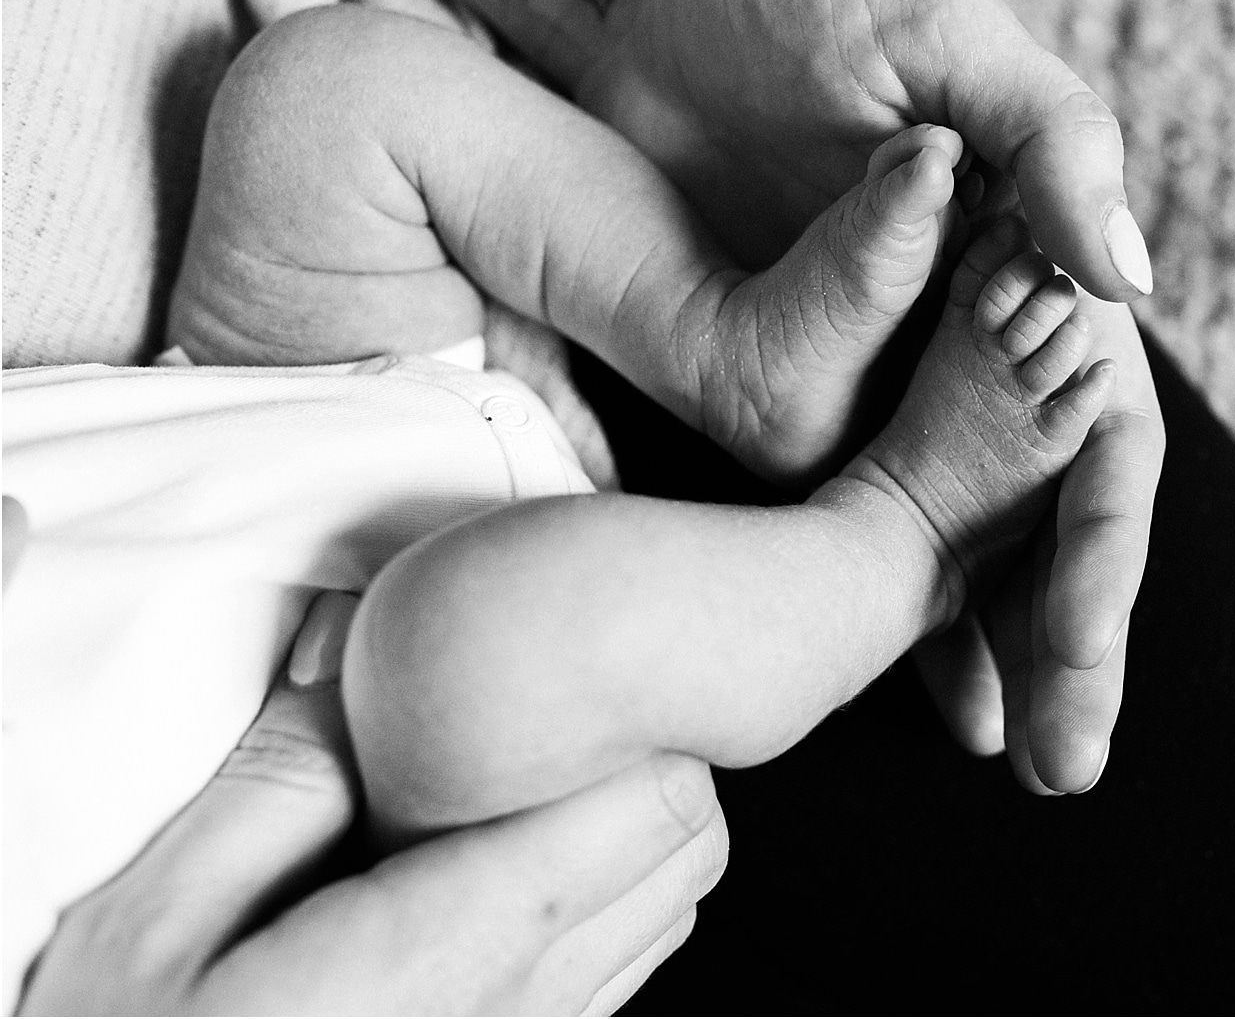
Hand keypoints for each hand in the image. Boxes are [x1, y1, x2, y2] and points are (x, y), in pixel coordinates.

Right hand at [19, 594, 726, 1014]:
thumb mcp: (162, 911)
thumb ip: (285, 770)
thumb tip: (364, 636)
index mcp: (452, 957)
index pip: (658, 800)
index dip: (622, 716)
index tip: (546, 677)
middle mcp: (522, 1015)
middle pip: (689, 840)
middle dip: (632, 757)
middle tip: (520, 722)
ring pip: (670, 901)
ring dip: (615, 827)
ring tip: (493, 792)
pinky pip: (617, 962)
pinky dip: (592, 895)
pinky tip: (483, 868)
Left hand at [580, 0, 1163, 789]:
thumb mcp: (944, 28)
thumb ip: (1053, 137)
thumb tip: (1135, 283)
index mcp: (1033, 268)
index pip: (1099, 430)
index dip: (1101, 538)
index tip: (1086, 635)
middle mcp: (969, 347)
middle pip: (1040, 515)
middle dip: (1062, 636)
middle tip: (1063, 759)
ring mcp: (877, 382)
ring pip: (951, 540)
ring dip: (983, 650)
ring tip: (1016, 755)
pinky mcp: (772, 393)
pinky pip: (824, 515)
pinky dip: (859, 604)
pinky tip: (904, 693)